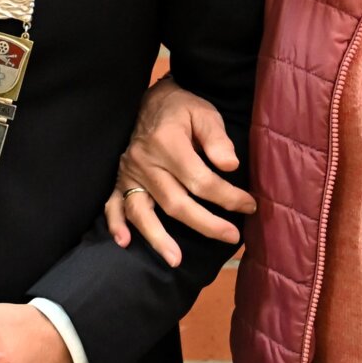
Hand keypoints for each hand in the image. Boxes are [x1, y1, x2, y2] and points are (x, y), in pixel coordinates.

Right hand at [101, 74, 255, 268]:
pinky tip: (124, 242)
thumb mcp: (205, 114)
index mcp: (167, 142)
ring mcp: (129, 173)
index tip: (249, 205)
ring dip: (157, 237)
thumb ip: (218, 139)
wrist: (152, 102)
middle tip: (231, 237)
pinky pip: (113, 205)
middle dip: (205, 223)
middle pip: (175, 202)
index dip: (227, 196)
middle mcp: (145, 161)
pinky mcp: (120, 181)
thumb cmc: (183, 110)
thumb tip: (230, 166)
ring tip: (176, 260)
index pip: (200, 179)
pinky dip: (115, 224)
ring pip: (141, 210)